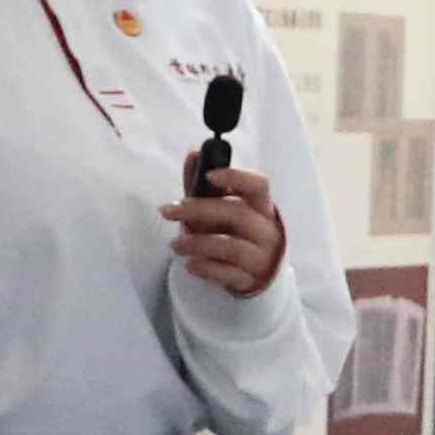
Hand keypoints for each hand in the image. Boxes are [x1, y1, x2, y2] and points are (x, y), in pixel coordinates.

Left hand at [166, 156, 287, 300]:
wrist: (257, 274)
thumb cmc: (236, 233)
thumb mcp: (224, 209)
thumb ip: (205, 185)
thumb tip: (192, 154)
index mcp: (262, 206)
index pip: (259, 185)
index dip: (236, 177)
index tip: (209, 175)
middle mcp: (266, 230)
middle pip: (237, 214)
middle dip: (198, 210)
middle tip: (168, 211)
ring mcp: (261, 257)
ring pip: (230, 246)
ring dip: (197, 243)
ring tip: (175, 245)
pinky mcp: (250, 280)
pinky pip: (227, 273)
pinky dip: (205, 268)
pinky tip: (189, 264)